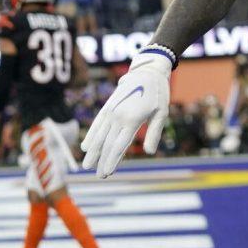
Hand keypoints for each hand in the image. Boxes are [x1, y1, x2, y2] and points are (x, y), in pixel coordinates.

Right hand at [82, 50, 172, 177]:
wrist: (146, 71)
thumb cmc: (158, 93)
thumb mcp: (161, 113)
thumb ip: (154, 133)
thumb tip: (149, 152)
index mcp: (132, 119)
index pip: (118, 146)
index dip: (111, 161)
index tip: (106, 173)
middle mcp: (117, 116)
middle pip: (107, 143)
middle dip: (102, 161)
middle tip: (99, 176)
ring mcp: (110, 111)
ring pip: (98, 135)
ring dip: (93, 152)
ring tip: (86, 166)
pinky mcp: (107, 106)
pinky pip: (97, 123)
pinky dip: (91, 135)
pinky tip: (86, 146)